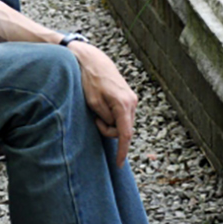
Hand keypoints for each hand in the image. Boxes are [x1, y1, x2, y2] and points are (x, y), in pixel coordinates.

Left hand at [67, 40, 136, 166]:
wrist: (93, 60)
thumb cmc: (90, 80)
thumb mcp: (93, 102)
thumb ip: (105, 118)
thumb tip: (113, 128)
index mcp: (123, 104)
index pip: (125, 134)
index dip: (122, 150)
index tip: (119, 163)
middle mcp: (132, 102)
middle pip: (123, 130)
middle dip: (109, 130)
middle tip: (95, 119)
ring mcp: (132, 99)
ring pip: (123, 123)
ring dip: (110, 123)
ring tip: (97, 110)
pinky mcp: (129, 98)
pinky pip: (122, 116)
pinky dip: (113, 117)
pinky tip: (104, 108)